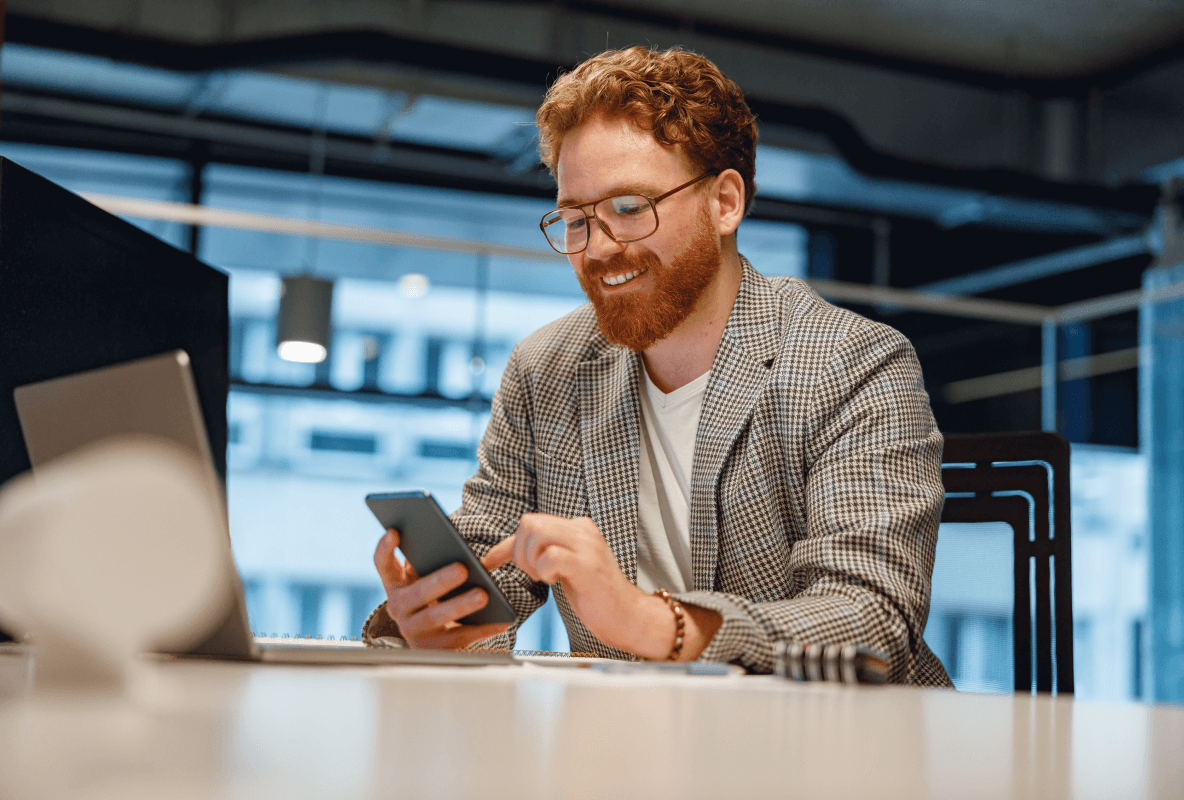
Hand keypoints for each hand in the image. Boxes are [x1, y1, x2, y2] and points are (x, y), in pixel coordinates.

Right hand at [372, 528, 509, 649]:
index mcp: (396, 586)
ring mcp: (413, 631)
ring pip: (436, 618)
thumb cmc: (436, 598)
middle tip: (462, 569)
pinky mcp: (431, 649)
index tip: (394, 531)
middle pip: (417, 593)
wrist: (434, 640)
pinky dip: (481, 629)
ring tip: (483, 595)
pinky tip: (500, 620)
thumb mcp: (429, 581)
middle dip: (440, 581)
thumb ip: (435, 565)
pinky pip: (459, 638)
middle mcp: (399, 608)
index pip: (383, 565)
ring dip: (460, 605)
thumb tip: (465, 556)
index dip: (385, 549)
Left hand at [483, 514, 720, 659]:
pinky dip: (544, 570)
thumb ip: (540, 555)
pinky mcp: (588, 565)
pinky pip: (551, 556)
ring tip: (546, 577)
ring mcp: (587, 546)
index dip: (506, 545)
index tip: (491, 562)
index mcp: (578, 528)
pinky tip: (557, 581)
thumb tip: (499, 553)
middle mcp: (583, 530)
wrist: (629, 616)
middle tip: (534, 574)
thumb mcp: (563, 569)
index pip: (532, 522)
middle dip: (520, 552)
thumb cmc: (595, 595)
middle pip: (530, 522)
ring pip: (537, 533)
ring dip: (531, 560)